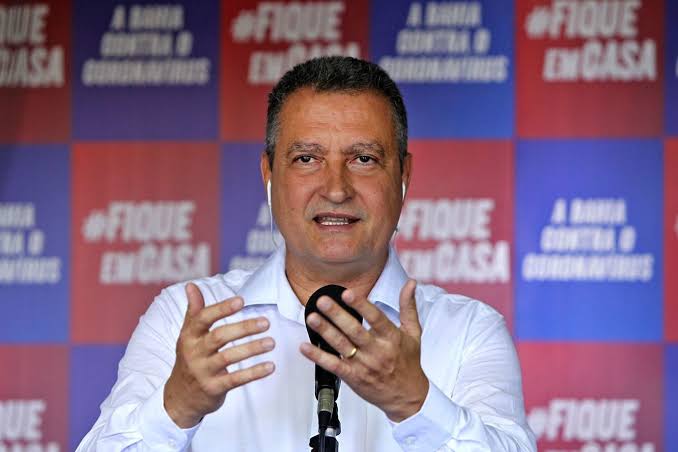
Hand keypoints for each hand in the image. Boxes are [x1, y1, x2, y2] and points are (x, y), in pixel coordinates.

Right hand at [164, 283, 275, 427]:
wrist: (179, 397)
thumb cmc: (189, 359)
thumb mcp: (187, 335)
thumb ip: (194, 310)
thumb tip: (191, 285)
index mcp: (189, 336)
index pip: (203, 318)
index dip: (222, 309)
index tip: (241, 301)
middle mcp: (194, 352)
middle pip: (219, 337)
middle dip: (243, 328)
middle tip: (266, 322)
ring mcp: (203, 371)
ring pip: (228, 358)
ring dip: (251, 349)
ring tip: (271, 342)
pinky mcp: (213, 388)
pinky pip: (235, 380)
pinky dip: (253, 373)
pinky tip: (270, 366)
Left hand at [300, 279, 428, 421]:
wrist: (407, 396)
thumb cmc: (409, 363)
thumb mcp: (413, 333)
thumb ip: (408, 306)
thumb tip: (411, 283)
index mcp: (391, 337)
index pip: (376, 318)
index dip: (361, 305)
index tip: (347, 293)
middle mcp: (377, 350)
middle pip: (354, 330)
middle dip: (337, 315)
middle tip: (322, 301)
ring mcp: (364, 365)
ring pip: (342, 346)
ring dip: (325, 331)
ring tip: (312, 318)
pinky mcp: (354, 377)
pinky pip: (334, 366)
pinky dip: (319, 356)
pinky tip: (306, 347)